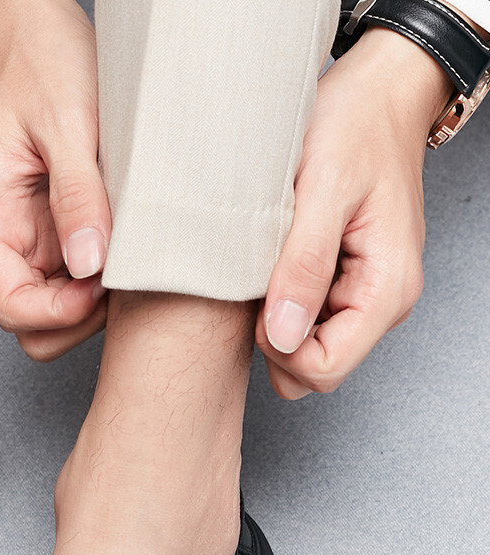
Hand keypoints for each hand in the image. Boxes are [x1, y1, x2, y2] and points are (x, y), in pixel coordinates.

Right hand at [0, 0, 109, 360]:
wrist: (41, 30)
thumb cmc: (43, 63)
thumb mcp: (69, 125)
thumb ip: (78, 197)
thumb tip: (88, 263)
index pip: (9, 305)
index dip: (57, 313)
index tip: (100, 289)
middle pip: (28, 321)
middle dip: (74, 316)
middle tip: (116, 281)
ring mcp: (24, 237)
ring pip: (51, 308)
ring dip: (89, 301)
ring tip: (122, 262)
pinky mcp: (49, 231)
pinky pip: (71, 278)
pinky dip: (98, 278)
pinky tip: (120, 248)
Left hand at [258, 29, 452, 397]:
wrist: (376, 91)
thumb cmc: (356, 126)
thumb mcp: (323, 190)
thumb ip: (304, 266)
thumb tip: (283, 334)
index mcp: (385, 288)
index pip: (323, 370)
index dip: (279, 349)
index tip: (261, 303)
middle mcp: (379, 301)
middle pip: (310, 371)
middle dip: (274, 341)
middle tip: (260, 280)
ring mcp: (360, 295)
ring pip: (301, 351)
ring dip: (273, 320)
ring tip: (269, 264)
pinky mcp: (341, 285)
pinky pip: (300, 322)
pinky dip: (278, 302)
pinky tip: (274, 263)